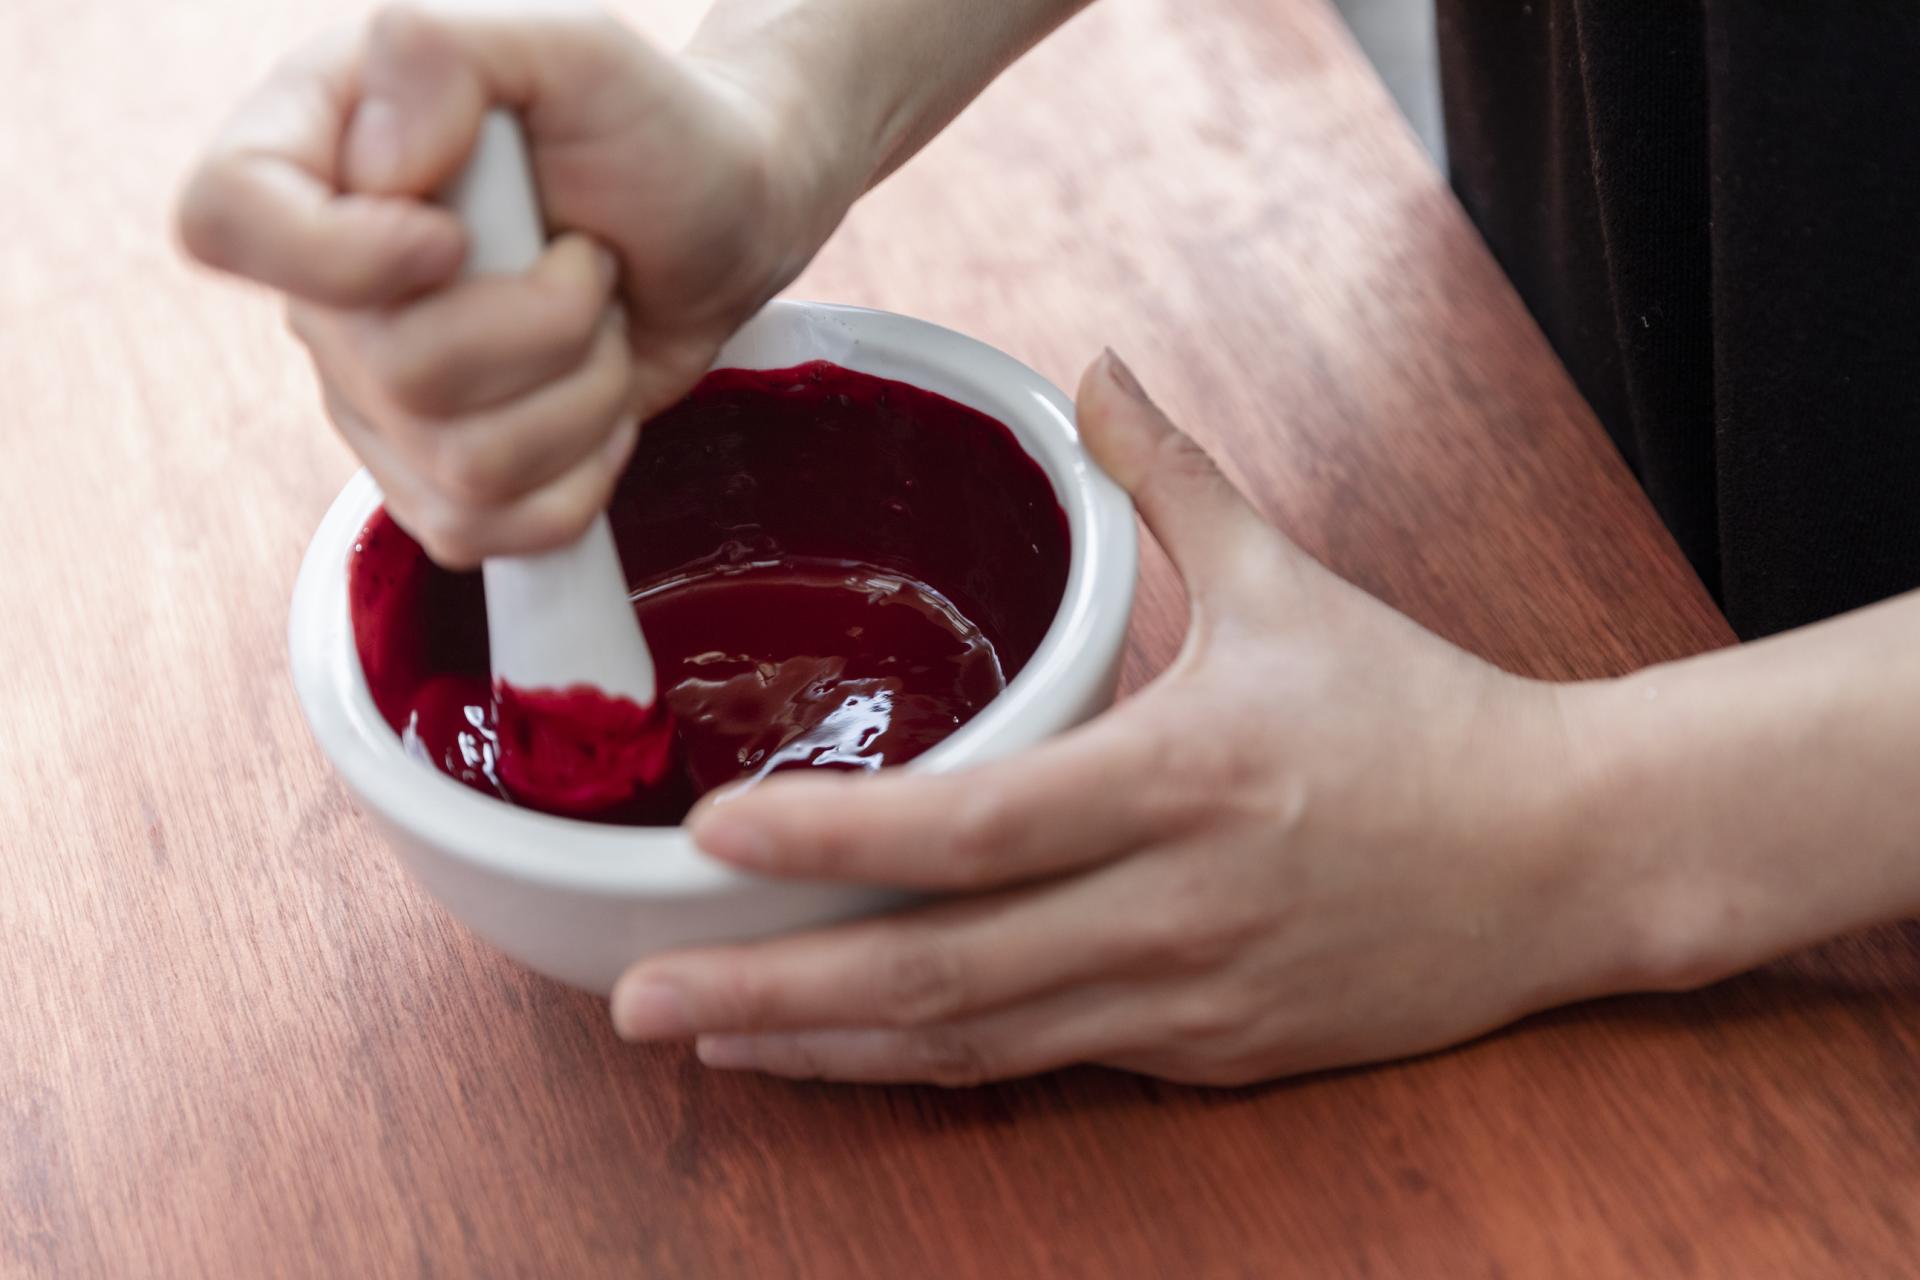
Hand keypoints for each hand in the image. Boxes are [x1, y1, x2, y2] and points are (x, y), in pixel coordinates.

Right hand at [177, 5, 833, 565]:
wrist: (727, 229)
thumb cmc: (651, 131)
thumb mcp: (571, 46)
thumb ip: (449, 55)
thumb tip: (381, 163)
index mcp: (319, 152)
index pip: (225, 221)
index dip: (340, 257)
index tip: (453, 238)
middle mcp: (329, 286)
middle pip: (391, 371)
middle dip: (547, 325)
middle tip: (591, 262)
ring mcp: (376, 397)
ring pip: (462, 463)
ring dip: (583, 394)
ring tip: (602, 323)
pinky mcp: (437, 481)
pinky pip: (487, 530)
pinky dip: (584, 474)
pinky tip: (597, 402)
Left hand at [608, 351, 1662, 1085]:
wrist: (1567, 856)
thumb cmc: (1422, 712)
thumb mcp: (1291, 584)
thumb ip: (1173, 479)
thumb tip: (1098, 368)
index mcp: (1184, 778)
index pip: (971, 829)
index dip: (829, 845)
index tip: (707, 839)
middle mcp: (1174, 908)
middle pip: (941, 976)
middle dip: (777, 995)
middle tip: (638, 1004)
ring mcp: (1190, 1001)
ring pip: (977, 1047)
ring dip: (832, 1049)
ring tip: (708, 1039)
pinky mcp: (1214, 1056)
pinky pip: (1048, 1066)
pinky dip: (937, 1062)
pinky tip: (853, 1050)